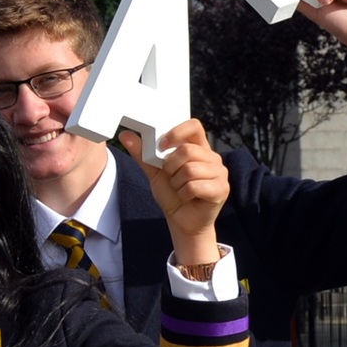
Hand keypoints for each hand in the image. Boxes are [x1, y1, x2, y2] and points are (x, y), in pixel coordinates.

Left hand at [123, 117, 227, 270]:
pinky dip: (183, 194)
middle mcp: (212, 157)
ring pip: (190, 170)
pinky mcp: (222, 188)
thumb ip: (142, 153)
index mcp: (198, 148)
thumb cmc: (171, 194)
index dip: (176, 132)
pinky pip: (195, 186)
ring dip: (177, 183)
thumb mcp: (154, 172)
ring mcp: (220, 172)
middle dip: (170, 167)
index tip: (162, 145)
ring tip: (180, 189)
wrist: (181, 220)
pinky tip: (187, 198)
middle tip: (171, 178)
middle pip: (187, 150)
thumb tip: (125, 134)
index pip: (194, 126)